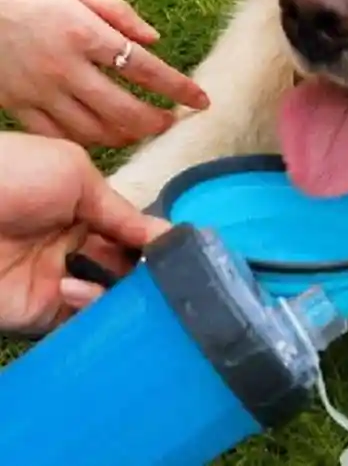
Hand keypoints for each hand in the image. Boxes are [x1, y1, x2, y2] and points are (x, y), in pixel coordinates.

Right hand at [0, 0, 208, 147]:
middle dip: (157, 122)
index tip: (202, 100)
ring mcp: (37, 91)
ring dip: (126, 137)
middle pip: (124, 111)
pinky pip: (56, 136)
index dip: (179, 88)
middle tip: (173, 121)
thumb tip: (154, 38)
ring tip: (143, 131)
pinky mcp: (14, 104)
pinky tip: (100, 137)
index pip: (146, 70)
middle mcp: (64, 68)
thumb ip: (117, 11)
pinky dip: (84, 142)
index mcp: (84, 32)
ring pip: (92, 131)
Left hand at [0, 132, 169, 333]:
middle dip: (146, 270)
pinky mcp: (37, 312)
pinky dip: (88, 309)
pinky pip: (78, 319)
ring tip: (118, 279)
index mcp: (84, 211)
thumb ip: (122, 211)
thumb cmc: (12, 175)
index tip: (183, 247)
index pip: (132, 232)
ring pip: (109, 296)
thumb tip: (167, 234)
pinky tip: (73, 288)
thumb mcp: (76, 175)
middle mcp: (75, 247)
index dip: (155, 240)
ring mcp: (57, 281)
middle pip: (126, 267)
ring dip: (121, 291)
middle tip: (163, 270)